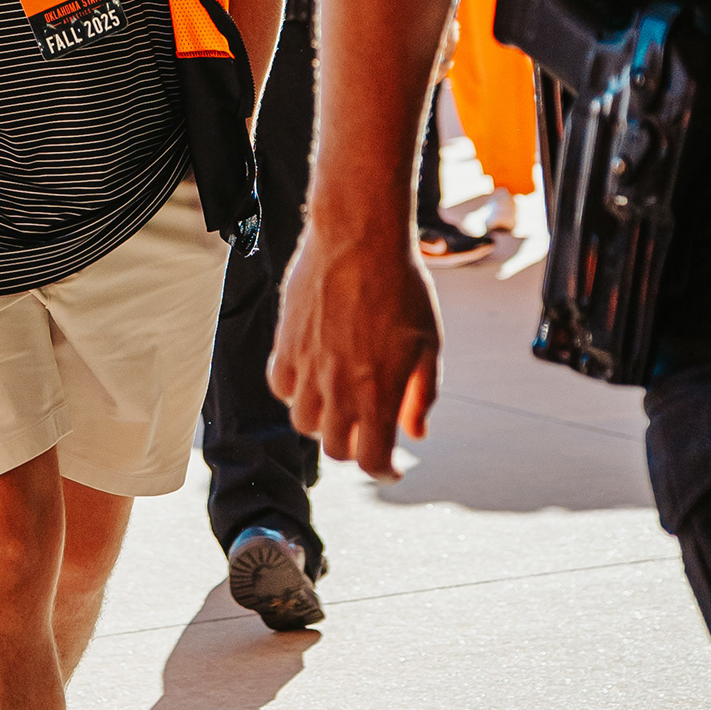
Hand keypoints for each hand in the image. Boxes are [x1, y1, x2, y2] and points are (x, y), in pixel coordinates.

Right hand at [267, 223, 441, 479]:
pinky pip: (281, 387)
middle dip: (356, 447)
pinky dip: (296, 393)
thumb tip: (416, 431)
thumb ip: (422, 394)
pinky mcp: (287, 344)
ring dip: (324, 423)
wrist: (360, 239)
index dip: (385, 471)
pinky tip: (313, 378)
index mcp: (379, 392)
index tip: (393, 466)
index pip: (373, 460)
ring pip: (304, 423)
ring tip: (340, 404)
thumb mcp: (429, 343)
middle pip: (336, 448)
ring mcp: (308, 367)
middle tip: (369, 431)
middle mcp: (339, 388)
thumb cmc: (402, 286)